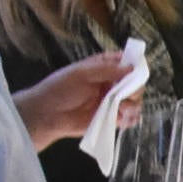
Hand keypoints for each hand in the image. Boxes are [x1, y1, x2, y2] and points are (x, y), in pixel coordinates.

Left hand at [13, 53, 132, 149]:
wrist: (46, 115)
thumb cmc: (59, 89)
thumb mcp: (80, 73)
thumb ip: (106, 70)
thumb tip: (132, 68)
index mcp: (101, 68)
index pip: (124, 62)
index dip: (133, 64)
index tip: (137, 70)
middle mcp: (109, 84)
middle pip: (134, 83)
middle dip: (135, 88)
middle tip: (128, 94)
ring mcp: (110, 102)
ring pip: (134, 101)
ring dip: (133, 104)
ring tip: (123, 108)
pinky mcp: (110, 119)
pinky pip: (128, 119)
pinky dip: (131, 119)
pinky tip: (123, 119)